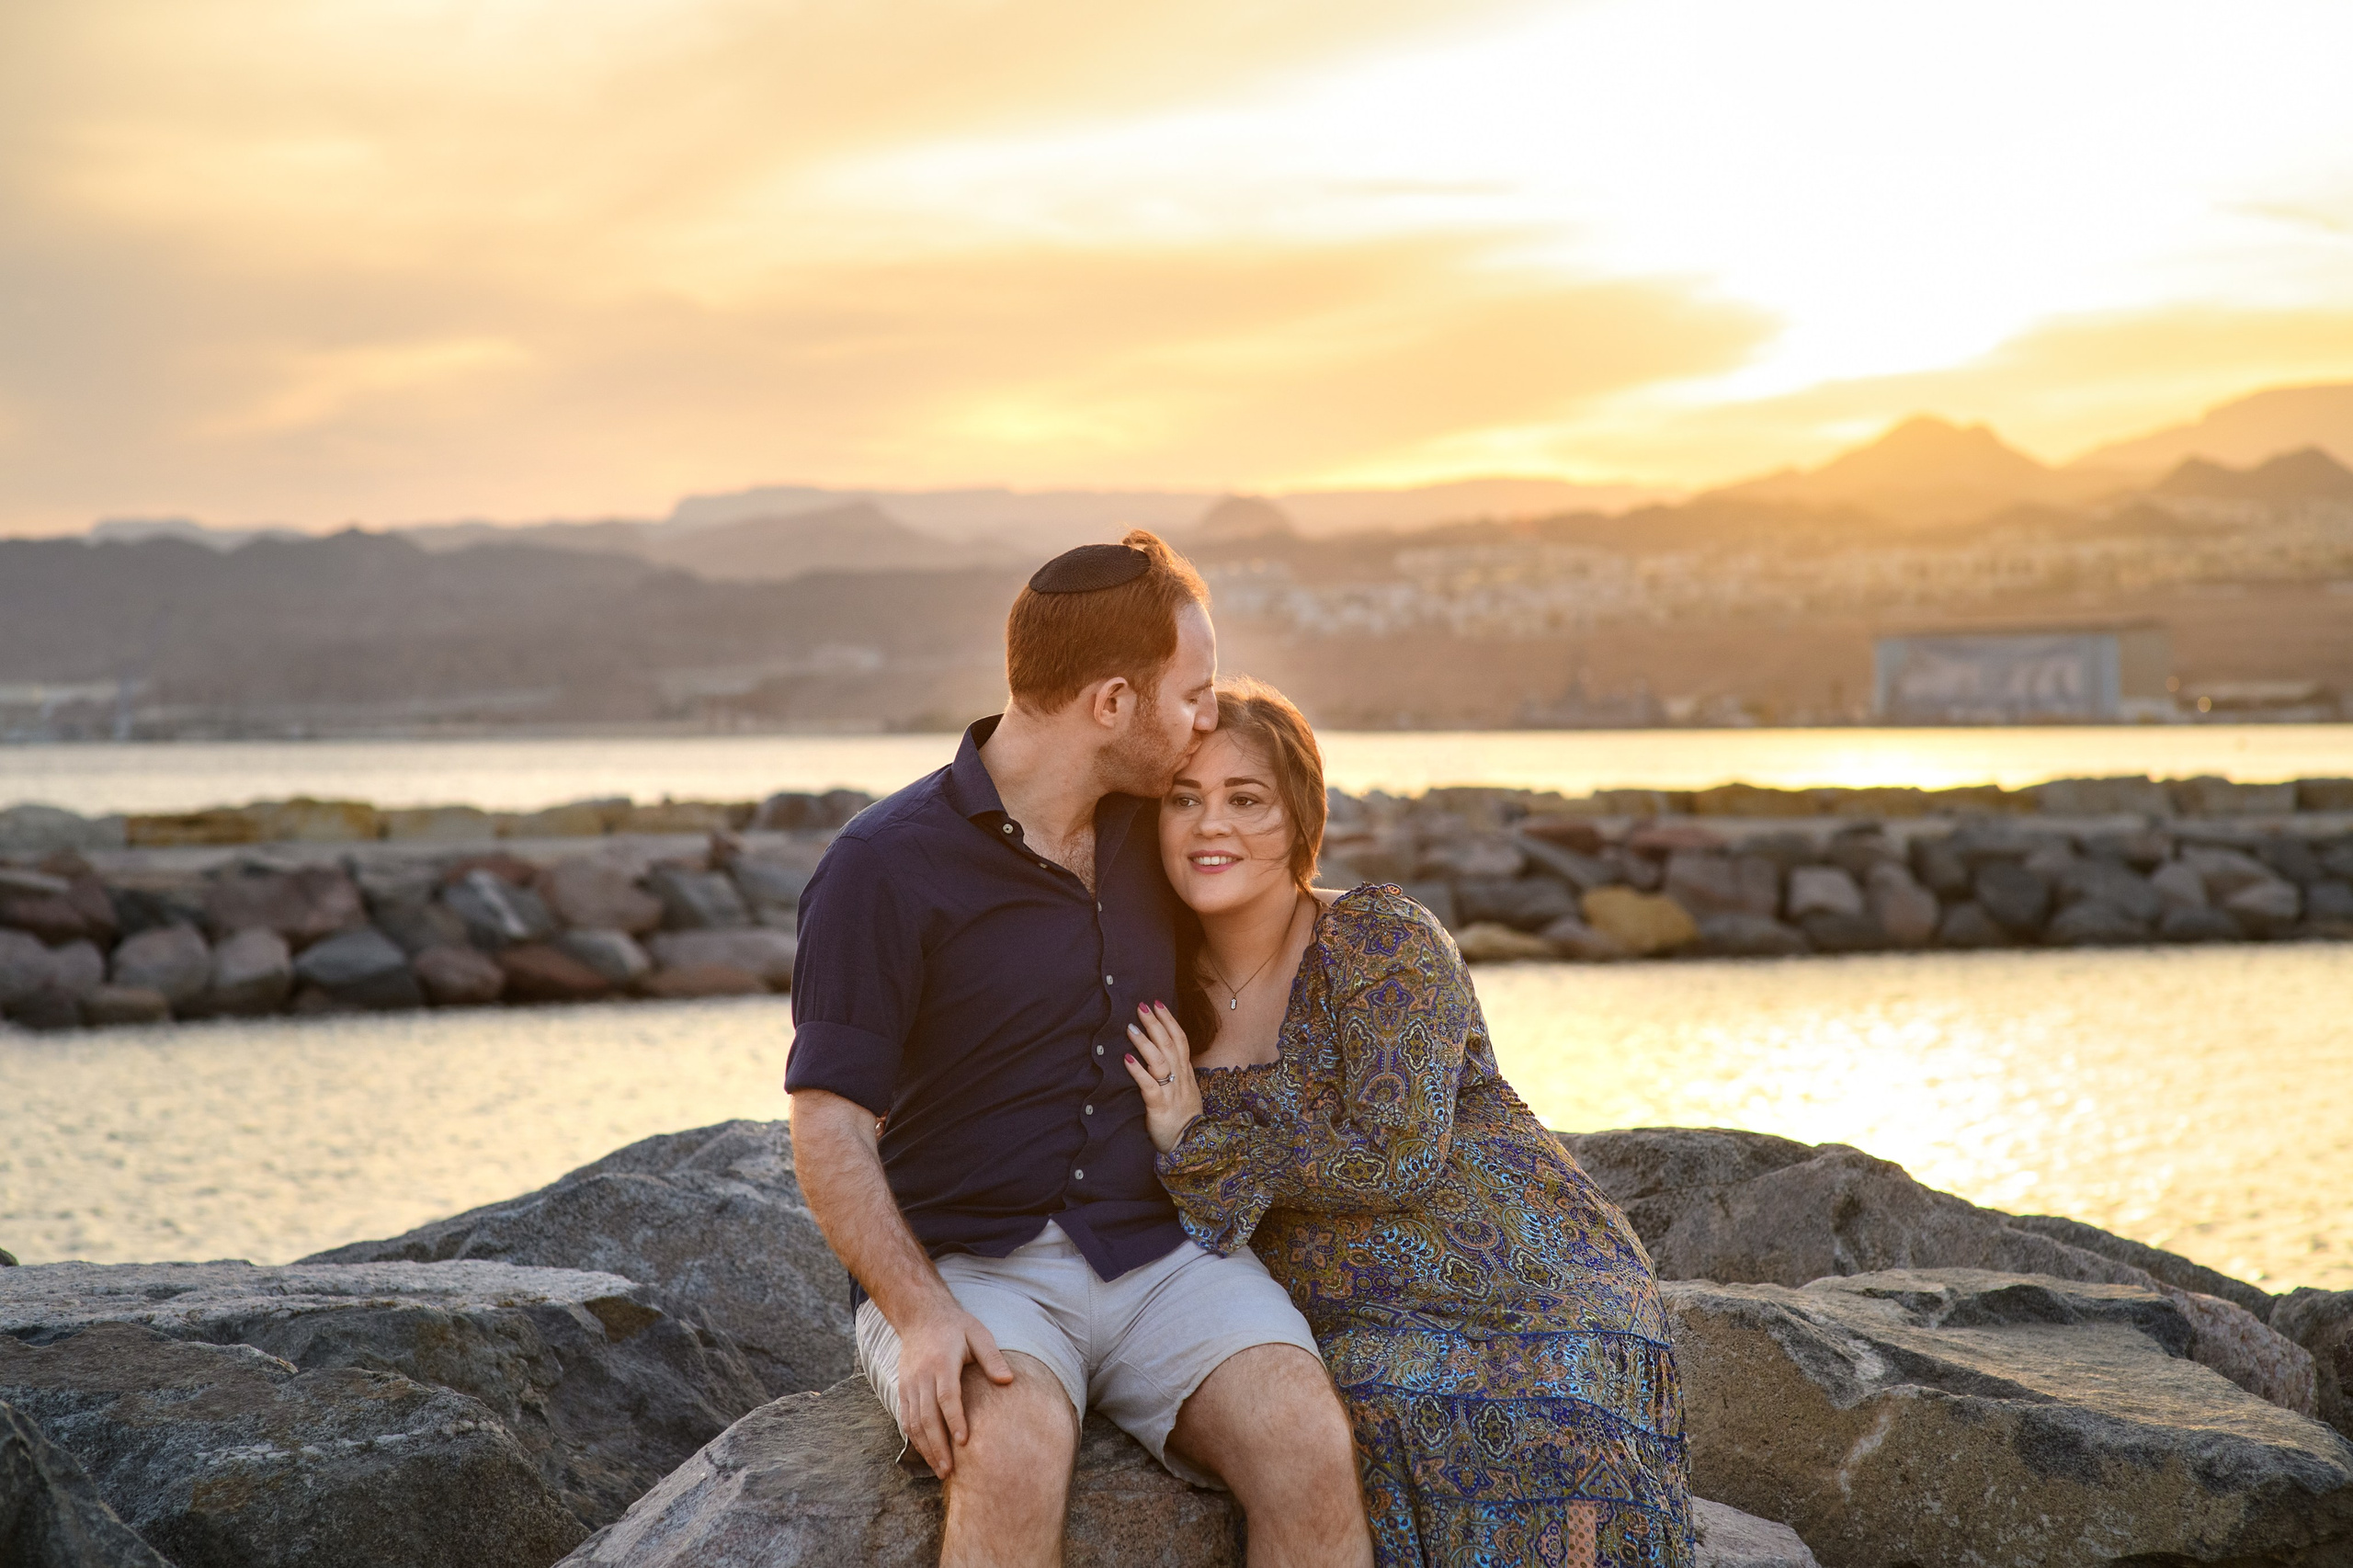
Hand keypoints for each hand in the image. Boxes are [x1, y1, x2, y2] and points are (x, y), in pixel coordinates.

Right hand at [893, 1301, 1013, 1478]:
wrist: (920, 1316)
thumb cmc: (956, 1326)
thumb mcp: (978, 1334)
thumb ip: (992, 1358)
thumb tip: (1008, 1381)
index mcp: (942, 1362)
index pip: (947, 1396)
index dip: (954, 1420)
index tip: (964, 1442)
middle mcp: (922, 1375)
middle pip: (927, 1416)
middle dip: (938, 1445)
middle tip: (950, 1470)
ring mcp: (909, 1383)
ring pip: (913, 1421)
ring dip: (926, 1448)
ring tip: (941, 1469)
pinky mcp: (902, 1388)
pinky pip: (906, 1418)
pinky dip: (915, 1438)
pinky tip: (927, 1453)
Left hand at [1122, 1000, 1200, 1153]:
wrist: (1191, 1147)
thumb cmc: (1184, 1120)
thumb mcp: (1185, 1092)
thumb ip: (1177, 1074)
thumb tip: (1163, 1055)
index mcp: (1186, 1074)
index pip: (1180, 1040)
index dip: (1169, 1021)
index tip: (1158, 1004)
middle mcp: (1181, 1079)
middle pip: (1170, 1045)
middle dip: (1156, 1023)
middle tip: (1142, 1006)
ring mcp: (1172, 1093)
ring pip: (1160, 1061)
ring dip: (1145, 1042)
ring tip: (1131, 1027)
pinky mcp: (1160, 1108)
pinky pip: (1150, 1086)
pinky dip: (1138, 1070)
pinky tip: (1127, 1058)